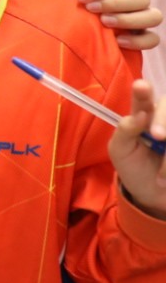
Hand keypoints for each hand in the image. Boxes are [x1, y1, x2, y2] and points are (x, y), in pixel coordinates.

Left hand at [61, 0, 161, 52]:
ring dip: (129, 19)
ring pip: (153, 16)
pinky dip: (138, 41)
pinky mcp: (141, 36)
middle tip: (91, 9)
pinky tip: (117, 41)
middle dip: (115, 3)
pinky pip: (152, 39)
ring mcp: (141, 17)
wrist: (69, 19)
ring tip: (105, 22)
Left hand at [109, 80, 165, 219]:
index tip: (141, 87)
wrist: (153, 195)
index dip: (143, 92)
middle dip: (163, 121)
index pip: (144, 98)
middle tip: (157, 136)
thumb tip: (138, 115)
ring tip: (161, 177)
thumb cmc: (134, 167)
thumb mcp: (121, 151)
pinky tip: (165, 179)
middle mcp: (164, 119)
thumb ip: (125, 131)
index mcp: (145, 115)